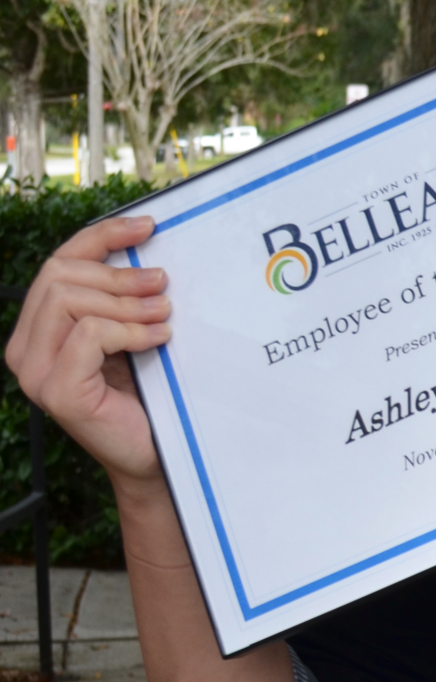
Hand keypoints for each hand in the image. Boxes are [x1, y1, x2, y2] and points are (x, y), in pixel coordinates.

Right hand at [4, 214, 168, 489]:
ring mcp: (34, 372)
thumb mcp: (132, 335)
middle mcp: (25, 347)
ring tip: (164, 314)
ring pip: (69, 299)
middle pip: (60, 275)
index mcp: (39, 328)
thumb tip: (148, 249)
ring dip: (126, 301)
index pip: (59, 262)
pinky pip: (89, 334)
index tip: (147, 226)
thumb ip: (122, 300)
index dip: (101, 236)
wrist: (153, 456)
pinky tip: (159, 339)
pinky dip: (130, 330)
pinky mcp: (56, 390)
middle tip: (163, 284)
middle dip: (117, 273)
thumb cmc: (146, 396)